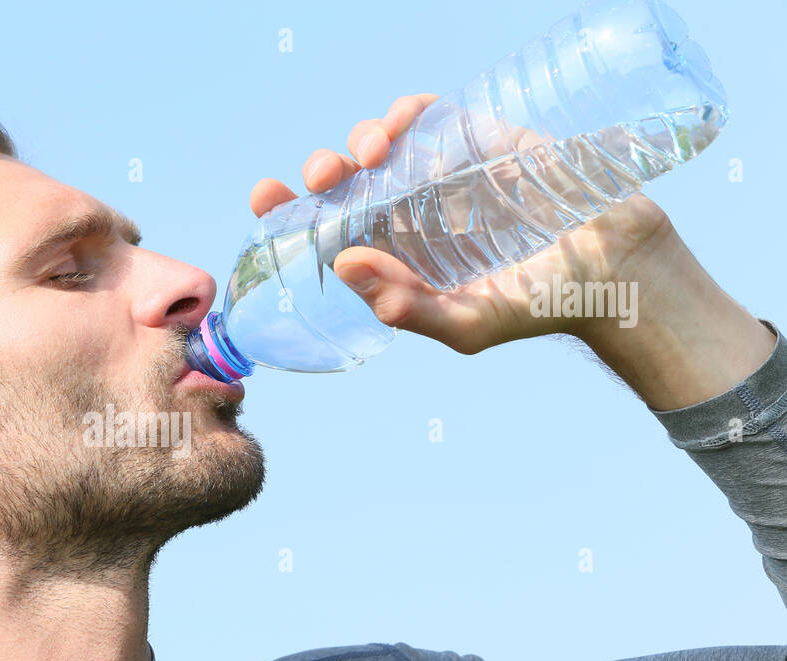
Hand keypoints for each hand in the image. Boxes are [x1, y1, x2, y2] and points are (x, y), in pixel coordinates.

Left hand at [248, 93, 678, 355]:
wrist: (618, 268)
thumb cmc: (541, 306)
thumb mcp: (467, 324)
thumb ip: (407, 306)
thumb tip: (346, 265)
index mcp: (396, 257)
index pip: (329, 231)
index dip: (290, 211)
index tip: (265, 197)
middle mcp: (410, 215)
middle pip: (346, 183)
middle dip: (322, 172)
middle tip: (323, 177)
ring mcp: (443, 175)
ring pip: (379, 144)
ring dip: (359, 140)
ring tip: (367, 156)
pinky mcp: (480, 141)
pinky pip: (430, 116)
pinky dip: (407, 111)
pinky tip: (400, 125)